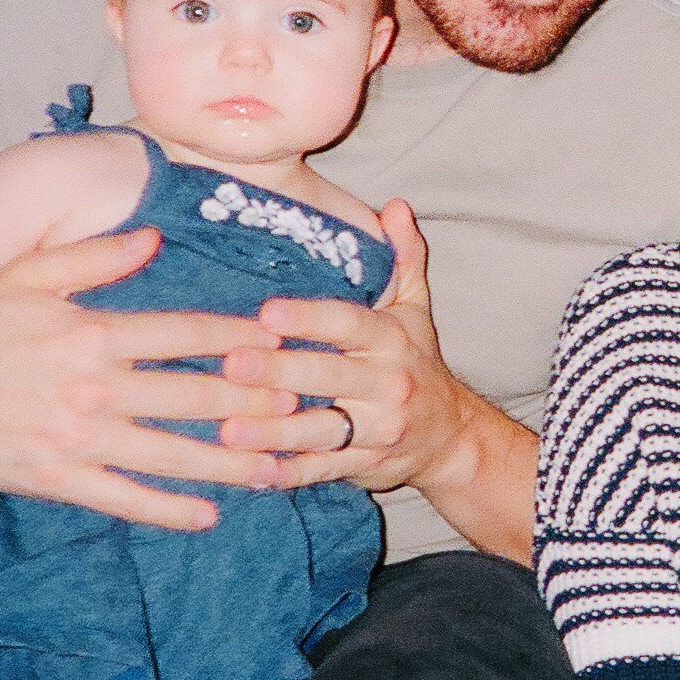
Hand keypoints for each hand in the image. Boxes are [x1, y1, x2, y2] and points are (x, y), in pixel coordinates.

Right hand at [0, 229, 309, 529]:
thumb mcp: (27, 272)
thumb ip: (94, 255)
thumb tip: (153, 237)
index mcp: (92, 330)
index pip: (185, 333)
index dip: (240, 338)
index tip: (283, 342)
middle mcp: (92, 386)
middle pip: (193, 396)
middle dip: (255, 405)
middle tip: (305, 412)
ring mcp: (76, 437)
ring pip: (171, 454)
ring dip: (229, 464)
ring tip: (279, 469)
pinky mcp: (56, 478)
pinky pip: (124, 497)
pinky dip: (168, 510)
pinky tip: (209, 515)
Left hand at [225, 202, 477, 497]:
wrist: (452, 437)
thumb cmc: (417, 362)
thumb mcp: (416, 307)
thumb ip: (404, 257)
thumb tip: (394, 206)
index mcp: (391, 339)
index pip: (348, 323)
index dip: (310, 317)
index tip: (268, 311)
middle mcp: (387, 383)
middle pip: (329, 376)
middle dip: (279, 371)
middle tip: (232, 364)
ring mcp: (376, 429)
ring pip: (321, 430)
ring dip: (273, 432)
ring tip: (227, 430)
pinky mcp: (363, 465)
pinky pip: (321, 470)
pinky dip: (286, 473)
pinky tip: (248, 472)